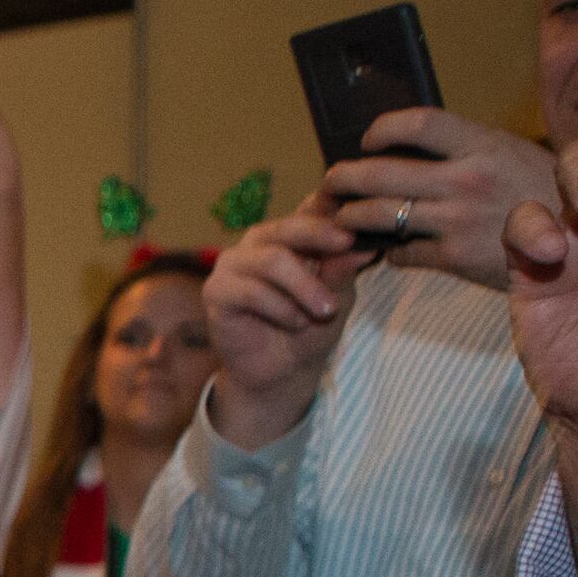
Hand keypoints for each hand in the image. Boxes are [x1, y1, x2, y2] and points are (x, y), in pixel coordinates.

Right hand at [202, 203, 366, 446]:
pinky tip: (295, 322)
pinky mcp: (216, 291)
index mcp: (292, 235)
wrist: (282, 372)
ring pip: (272, 259)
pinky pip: (252, 291)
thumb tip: (361, 243)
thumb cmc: (312, 329)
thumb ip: (342, 269)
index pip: (309, 206)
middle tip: (346, 245)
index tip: (361, 212)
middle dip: (320, 235)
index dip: (333, 204)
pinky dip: (280, 308)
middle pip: (289, 225)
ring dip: (304, 287)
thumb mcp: (338, 296)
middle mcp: (260, 241)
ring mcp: (233, 264)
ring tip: (325, 311)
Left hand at [318, 109, 558, 291]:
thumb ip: (466, 151)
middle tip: (331, 182)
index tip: (366, 139)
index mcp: (483, 144)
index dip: (382, 128)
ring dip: (351, 217)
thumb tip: (414, 145)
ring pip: (379, 216)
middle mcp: (467, 179)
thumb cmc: (545, 194)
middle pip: (381, 173)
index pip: (418, 123)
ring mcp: (458, 220)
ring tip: (343, 216)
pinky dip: (387, 252)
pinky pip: (401, 253)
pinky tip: (388, 249)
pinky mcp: (455, 258)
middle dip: (344, 178)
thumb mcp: (513, 155)